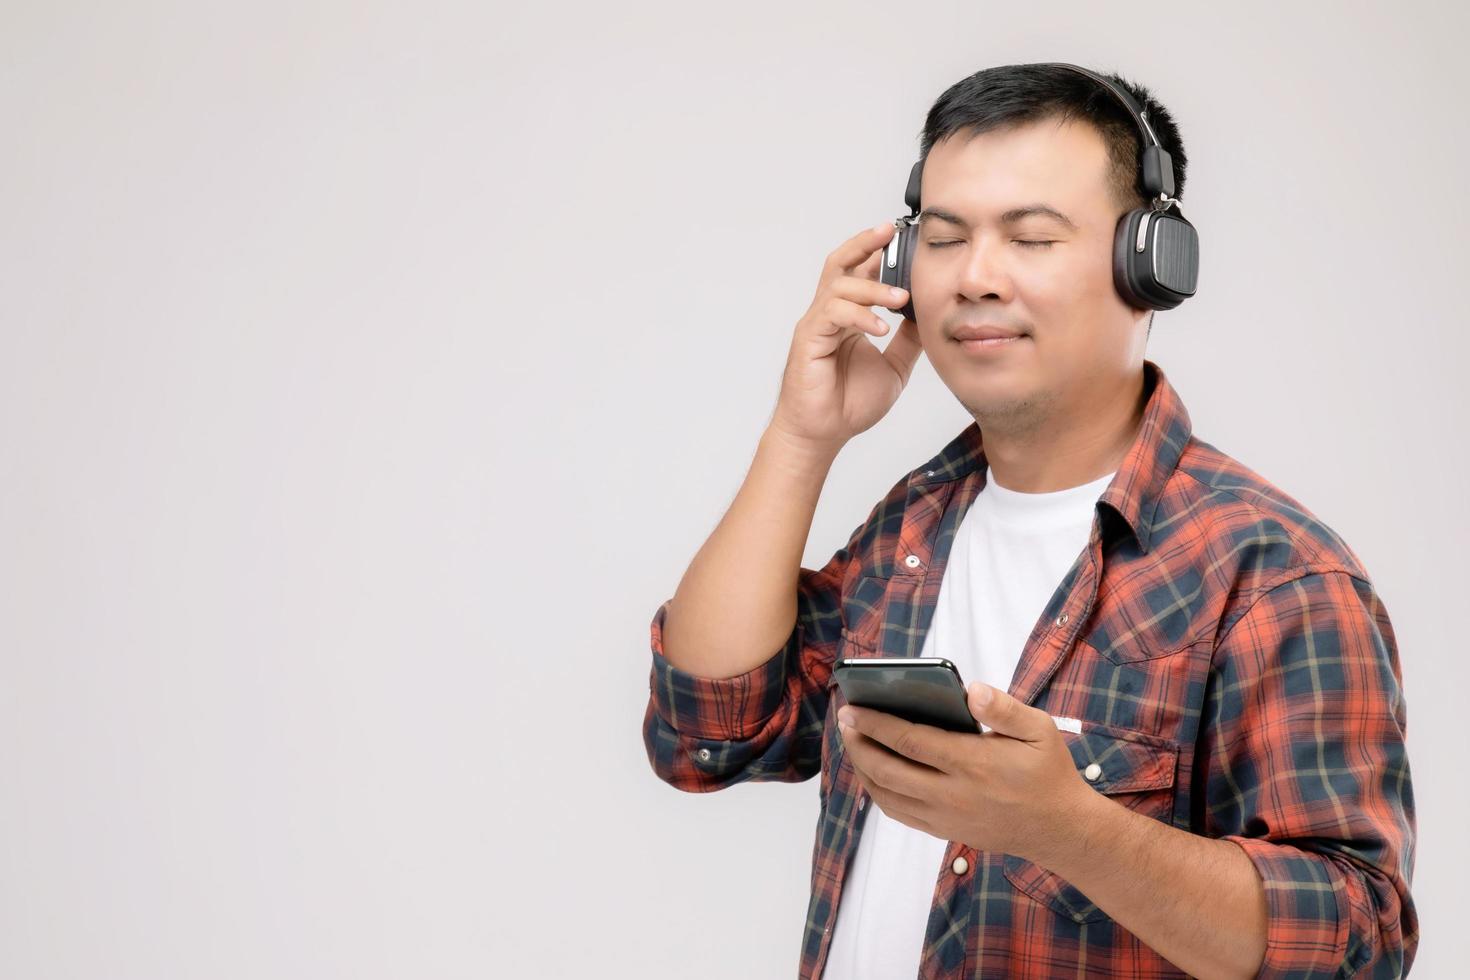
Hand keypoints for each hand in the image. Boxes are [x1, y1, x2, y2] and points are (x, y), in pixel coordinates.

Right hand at [767, 223, 924, 454]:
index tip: (901, 235)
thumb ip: (908, 341)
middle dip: (864, 243)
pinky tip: (880, 328)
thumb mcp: (894, 367)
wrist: (824, 434)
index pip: (859, 272)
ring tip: (901, 299)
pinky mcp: (809, 339)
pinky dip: (859, 315)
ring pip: (840, 285)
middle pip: (840, 263)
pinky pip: (833, 313)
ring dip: (873, 288)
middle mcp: (829, 314)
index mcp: (848, 317)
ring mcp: (817, 324)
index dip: (877, 251)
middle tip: (890, 231)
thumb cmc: (849, 404)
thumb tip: (928, 318)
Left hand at [836, 681, 1091, 863]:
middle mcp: (952, 794)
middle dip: (858, 743)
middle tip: (845, 720)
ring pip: (886, 795)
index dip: (875, 723)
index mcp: (972, 763)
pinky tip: (872, 772)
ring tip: (853, 743)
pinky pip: (898, 813)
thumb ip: (1004, 708)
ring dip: (862, 768)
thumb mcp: (1040, 730)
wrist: (1060, 830)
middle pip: (887, 769)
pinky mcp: (944, 832)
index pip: (909, 740)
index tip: (853, 707)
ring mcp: (945, 817)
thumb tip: (970, 689)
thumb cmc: (1048, 772)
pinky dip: (877, 792)